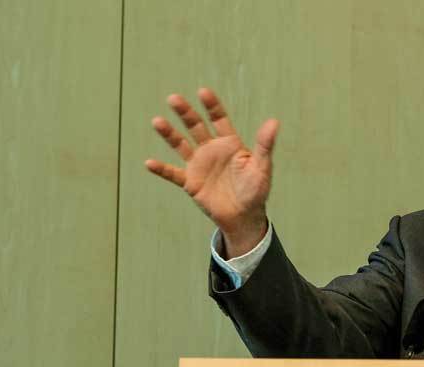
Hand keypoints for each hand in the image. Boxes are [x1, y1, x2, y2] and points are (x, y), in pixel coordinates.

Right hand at [145, 88, 278, 257]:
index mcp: (229, 143)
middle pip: (195, 126)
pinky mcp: (191, 182)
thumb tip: (274, 122)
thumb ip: (264, 145)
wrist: (244, 216)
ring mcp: (199, 165)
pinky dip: (162, 170)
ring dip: (169, 134)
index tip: (203, 92)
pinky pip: (174, 174)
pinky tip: (149, 163)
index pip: (219, 119)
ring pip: (181, 145)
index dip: (211, 106)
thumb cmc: (255, 190)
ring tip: (157, 121)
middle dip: (185, 112)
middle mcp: (211, 150)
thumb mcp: (262, 167)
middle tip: (173, 98)